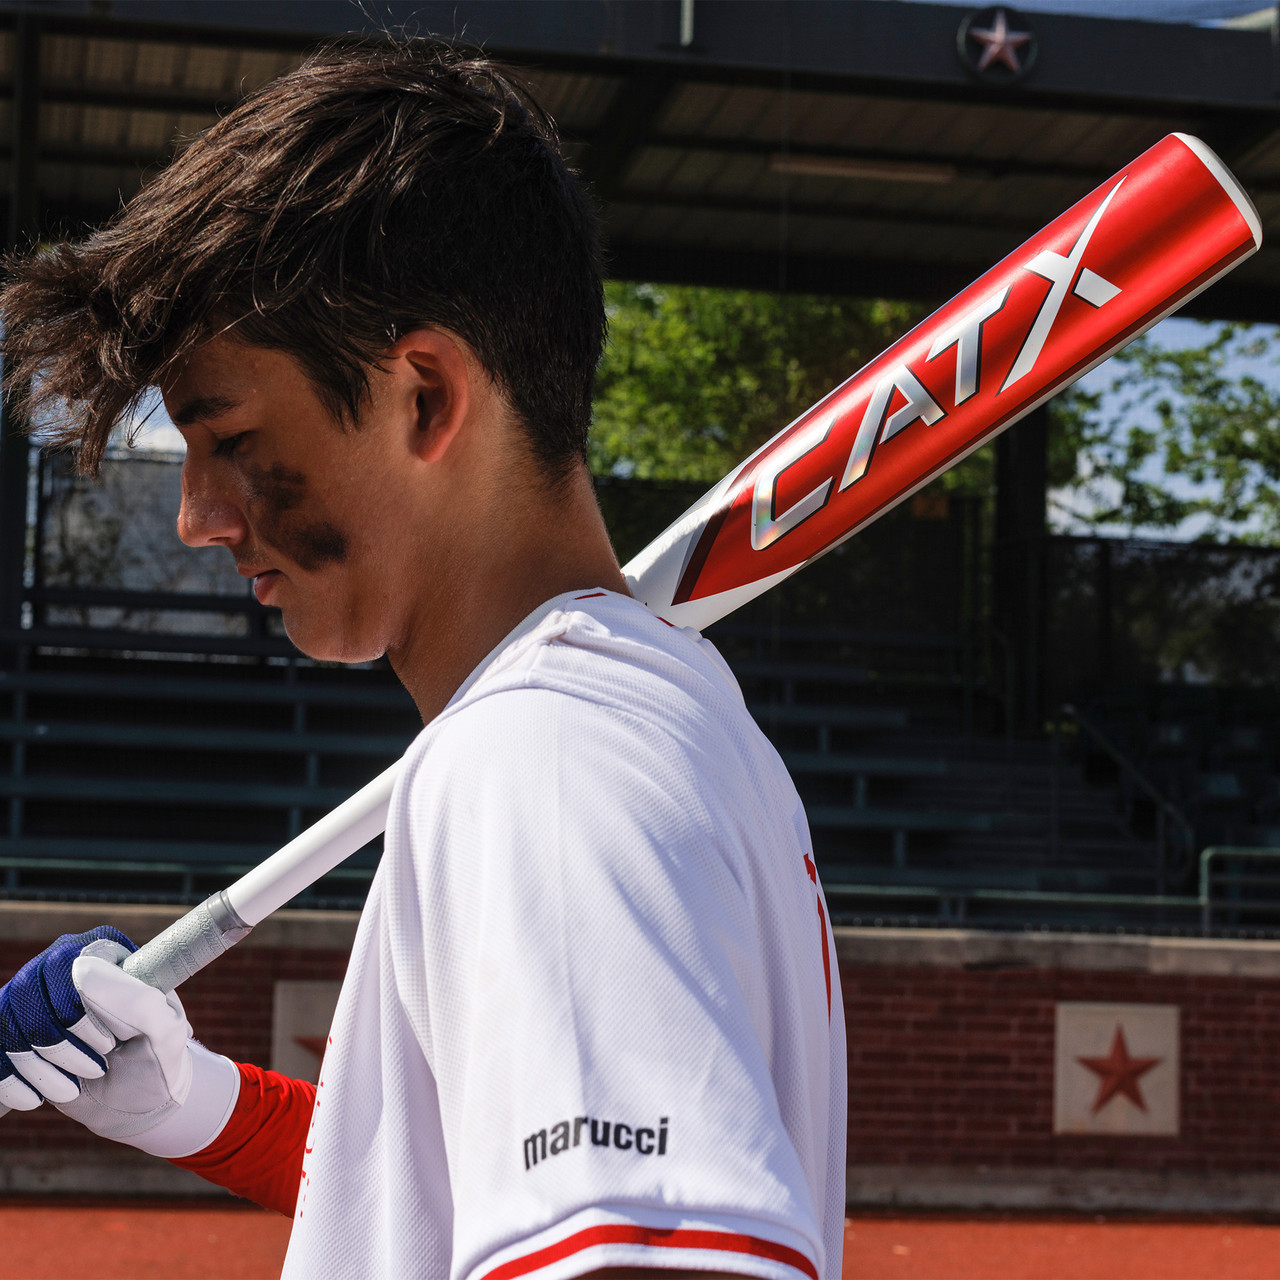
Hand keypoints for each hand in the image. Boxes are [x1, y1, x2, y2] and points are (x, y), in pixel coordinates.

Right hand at [0, 926, 238, 1156]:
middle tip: (95, 1070)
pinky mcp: (10, 1026)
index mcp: (104, 951)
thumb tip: (83, 975)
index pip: (69, 969)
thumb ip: (137, 1000)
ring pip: (7, 1023)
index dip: (80, 1016)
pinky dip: (9, 1081)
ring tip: (72, 1088)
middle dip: (58, 1047)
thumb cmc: (156, 1056)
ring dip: (38, 1069)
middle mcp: (61, 962)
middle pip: (29, 995)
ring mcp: (31, 993)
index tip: (109, 1046)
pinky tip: (35, 1098)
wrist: (137, 1096)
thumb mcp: (164, 1031)